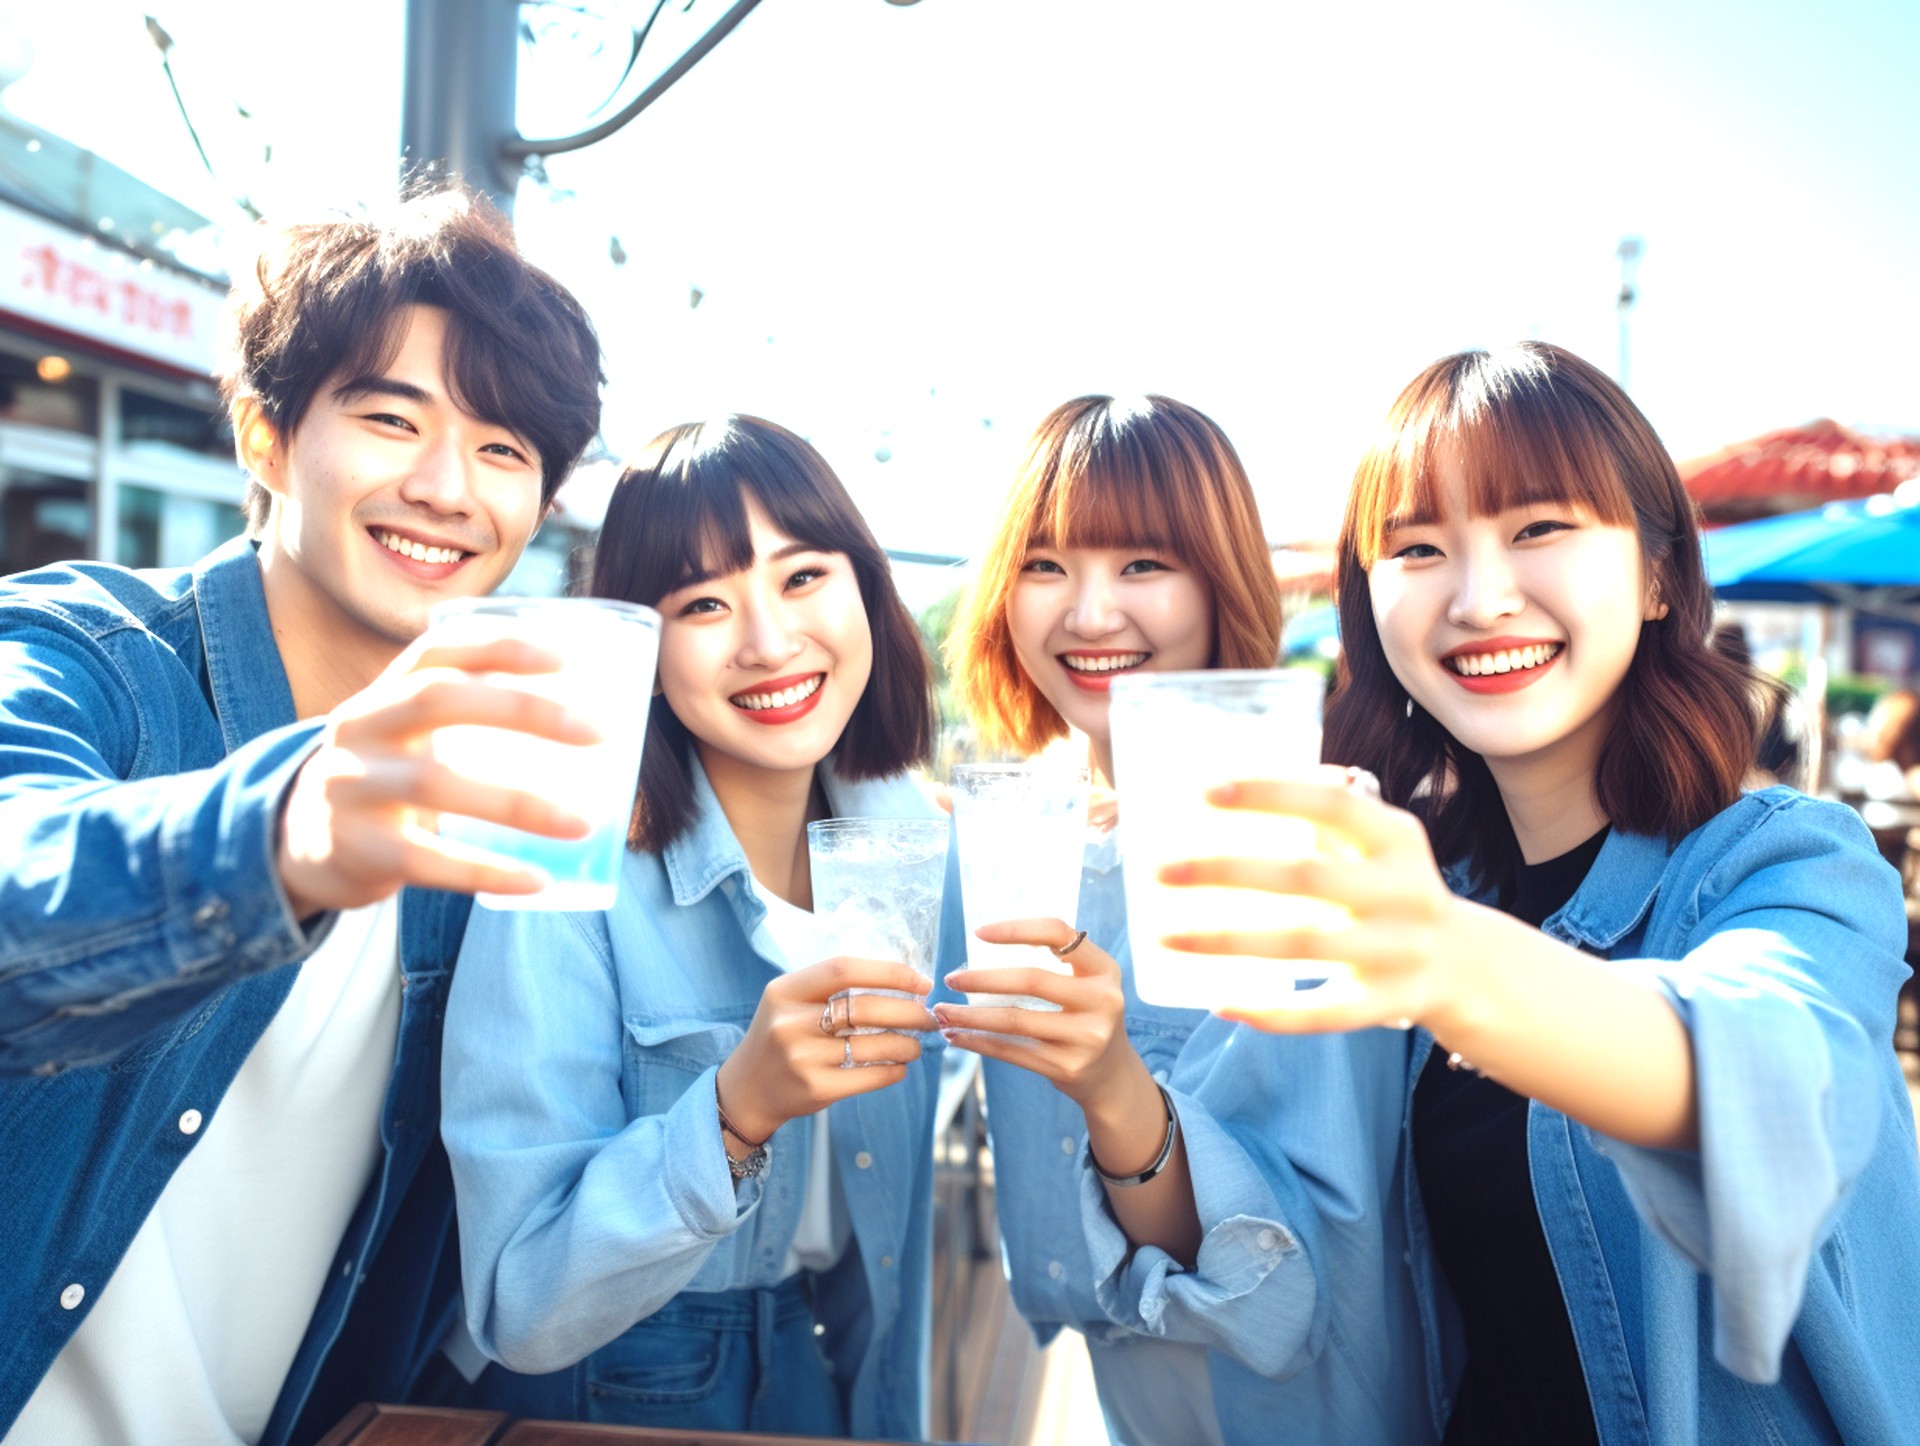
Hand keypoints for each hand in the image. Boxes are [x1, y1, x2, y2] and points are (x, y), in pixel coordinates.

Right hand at [278, 633, 601, 917]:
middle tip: (598, 733)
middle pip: (438, 700)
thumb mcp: (406, 736)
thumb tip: (585, 722)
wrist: (298, 843)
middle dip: (524, 709)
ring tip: (584, 823)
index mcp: (381, 693)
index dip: (498, 647)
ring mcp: (349, 787)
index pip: (436, 651)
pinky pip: (425, 860)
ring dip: (519, 803)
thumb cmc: (386, 781)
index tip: (565, 658)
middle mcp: (358, 728)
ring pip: (436, 783)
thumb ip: (468, 720)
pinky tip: (536, 880)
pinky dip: (485, 871)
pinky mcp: (353, 847)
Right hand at [713, 956, 933, 1145]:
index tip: (921, 983)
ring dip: (907, 1044)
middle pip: (865, 1009)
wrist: (746, 1090)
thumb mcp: (790, 1001)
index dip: (889, 972)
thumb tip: (901, 981)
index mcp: (784, 991)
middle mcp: (790, 1022)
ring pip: (873, 1046)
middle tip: (929, 1017)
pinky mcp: (815, 1090)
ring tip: (917, 1045)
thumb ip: (832, 987)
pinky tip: (899, 1066)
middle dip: (909, 1012)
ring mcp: (801, 1058)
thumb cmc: (781, 1037)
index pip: (844, 969)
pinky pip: (869, 1076)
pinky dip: (893, 1070)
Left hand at [934, 919, 1141, 1108]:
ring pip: (1014, 1020)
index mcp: (1104, 969)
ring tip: (941, 1011)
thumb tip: (984, 942)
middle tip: (950, 979)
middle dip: (982, 979)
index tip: (978, 933)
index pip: (1058, 934)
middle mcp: (1102, 1001)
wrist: (1111, 1075)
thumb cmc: (1084, 1017)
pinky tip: (956, 1036)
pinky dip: (978, 1043)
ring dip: (970, 1016)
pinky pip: (1012, 1051)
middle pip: (1030, 980)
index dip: (1016, 930)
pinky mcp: (1068, 1067)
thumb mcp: (1086, 983)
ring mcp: (1087, 1037)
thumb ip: (1053, 963)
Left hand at [1157, 775, 1484, 1035]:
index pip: (1333, 804)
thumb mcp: (1375, 842)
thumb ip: (1319, 816)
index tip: (1205, 790)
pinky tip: (1218, 1001)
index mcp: (1398, 838)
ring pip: (1303, 947)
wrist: (1463, 961)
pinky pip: (1322, 1013)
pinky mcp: (1390, 1003)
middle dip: (1227, 872)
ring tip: (1164, 935)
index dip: (1271, 793)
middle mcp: (1405, 892)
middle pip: (1306, 879)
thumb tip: (1216, 791)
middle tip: (1160, 870)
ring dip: (1227, 943)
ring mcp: (1400, 951)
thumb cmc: (1387, 884)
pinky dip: (1269, 1012)